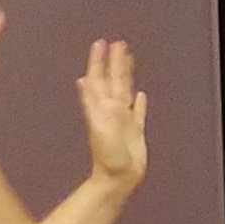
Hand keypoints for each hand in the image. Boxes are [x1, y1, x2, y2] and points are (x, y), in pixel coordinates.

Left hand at [75, 38, 148, 196]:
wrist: (118, 179)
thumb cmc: (108, 157)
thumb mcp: (98, 126)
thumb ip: (92, 103)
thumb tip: (83, 80)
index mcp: (104, 108)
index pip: (100, 79)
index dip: (99, 62)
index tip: (100, 44)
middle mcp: (113, 111)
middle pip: (114, 81)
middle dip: (115, 63)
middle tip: (117, 44)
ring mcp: (125, 121)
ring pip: (126, 92)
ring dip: (127, 76)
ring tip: (129, 60)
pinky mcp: (136, 132)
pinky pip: (139, 113)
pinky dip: (140, 103)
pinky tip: (141, 95)